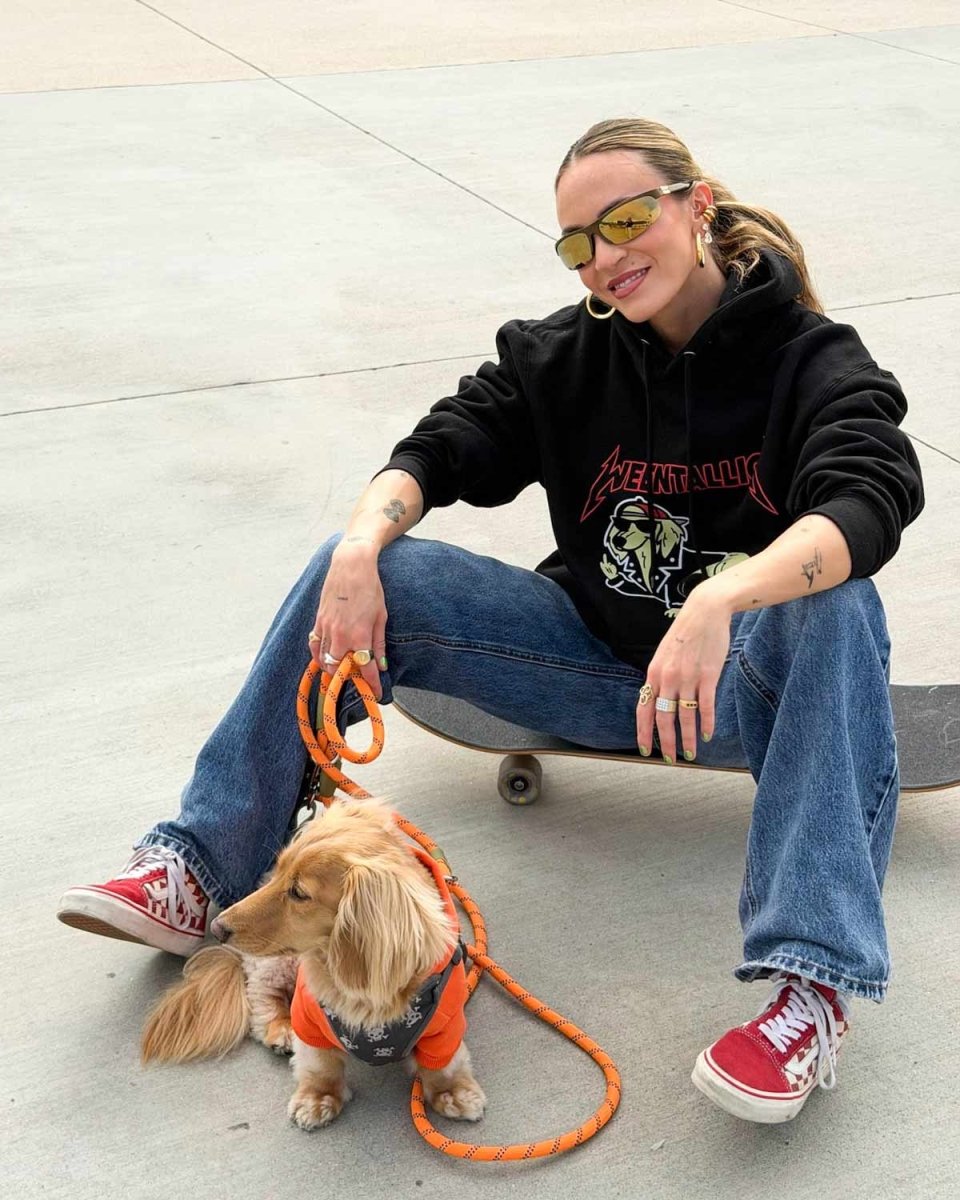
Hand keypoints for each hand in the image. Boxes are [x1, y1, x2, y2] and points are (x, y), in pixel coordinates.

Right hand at [309, 539, 387, 698]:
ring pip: (325, 660)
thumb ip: (379, 644)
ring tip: (342, 673)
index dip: (371, 685)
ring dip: (333, 670)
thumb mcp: (381, 616)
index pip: (365, 669)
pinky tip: (325, 660)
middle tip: (358, 681)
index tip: (375, 694)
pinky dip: (319, 656)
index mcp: (360, 635)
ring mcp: (327, 628)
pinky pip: (314, 646)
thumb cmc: (370, 589)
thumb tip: (381, 666)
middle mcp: (341, 635)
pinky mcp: (318, 621)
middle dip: (349, 679)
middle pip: (340, 669)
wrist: (351, 565)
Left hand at [635, 583, 732, 762]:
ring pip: (684, 716)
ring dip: (687, 738)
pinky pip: (705, 706)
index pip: (644, 709)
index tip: (645, 749)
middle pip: (663, 718)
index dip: (643, 731)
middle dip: (665, 742)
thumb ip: (660, 676)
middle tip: (668, 760)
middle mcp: (668, 677)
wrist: (705, 611)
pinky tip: (707, 734)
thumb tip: (658, 698)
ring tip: (690, 753)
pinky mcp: (708, 675)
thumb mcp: (664, 654)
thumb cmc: (685, 633)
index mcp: (653, 673)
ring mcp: (688, 677)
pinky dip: (706, 723)